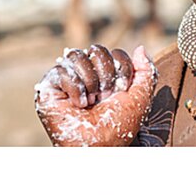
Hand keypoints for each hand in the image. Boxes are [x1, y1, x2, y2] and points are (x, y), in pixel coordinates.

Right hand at [34, 44, 156, 146]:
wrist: (98, 146)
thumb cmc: (117, 126)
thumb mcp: (140, 98)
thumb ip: (146, 71)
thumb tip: (140, 48)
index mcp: (107, 74)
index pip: (116, 54)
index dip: (123, 71)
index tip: (121, 93)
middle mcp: (87, 73)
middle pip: (97, 50)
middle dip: (106, 76)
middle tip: (104, 97)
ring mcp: (67, 78)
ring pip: (77, 55)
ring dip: (90, 82)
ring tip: (91, 101)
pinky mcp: (49, 86)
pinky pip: (61, 70)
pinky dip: (75, 88)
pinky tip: (78, 104)